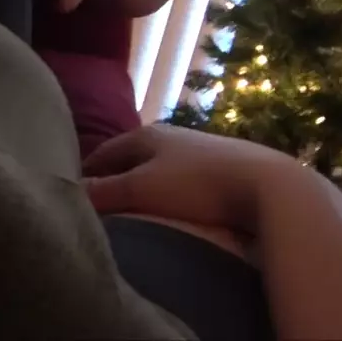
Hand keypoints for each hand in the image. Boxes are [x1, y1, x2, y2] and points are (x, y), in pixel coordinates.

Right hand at [82, 124, 310, 234]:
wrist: (269, 186)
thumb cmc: (197, 186)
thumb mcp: (141, 190)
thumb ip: (104, 191)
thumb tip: (71, 190)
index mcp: (146, 134)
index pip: (104, 151)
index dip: (88, 171)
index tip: (75, 190)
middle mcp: (172, 135)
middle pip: (133, 157)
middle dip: (116, 176)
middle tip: (102, 201)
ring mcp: (201, 149)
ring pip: (161, 167)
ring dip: (146, 183)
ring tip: (136, 207)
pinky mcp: (226, 166)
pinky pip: (186, 178)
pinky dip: (172, 190)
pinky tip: (175, 207)